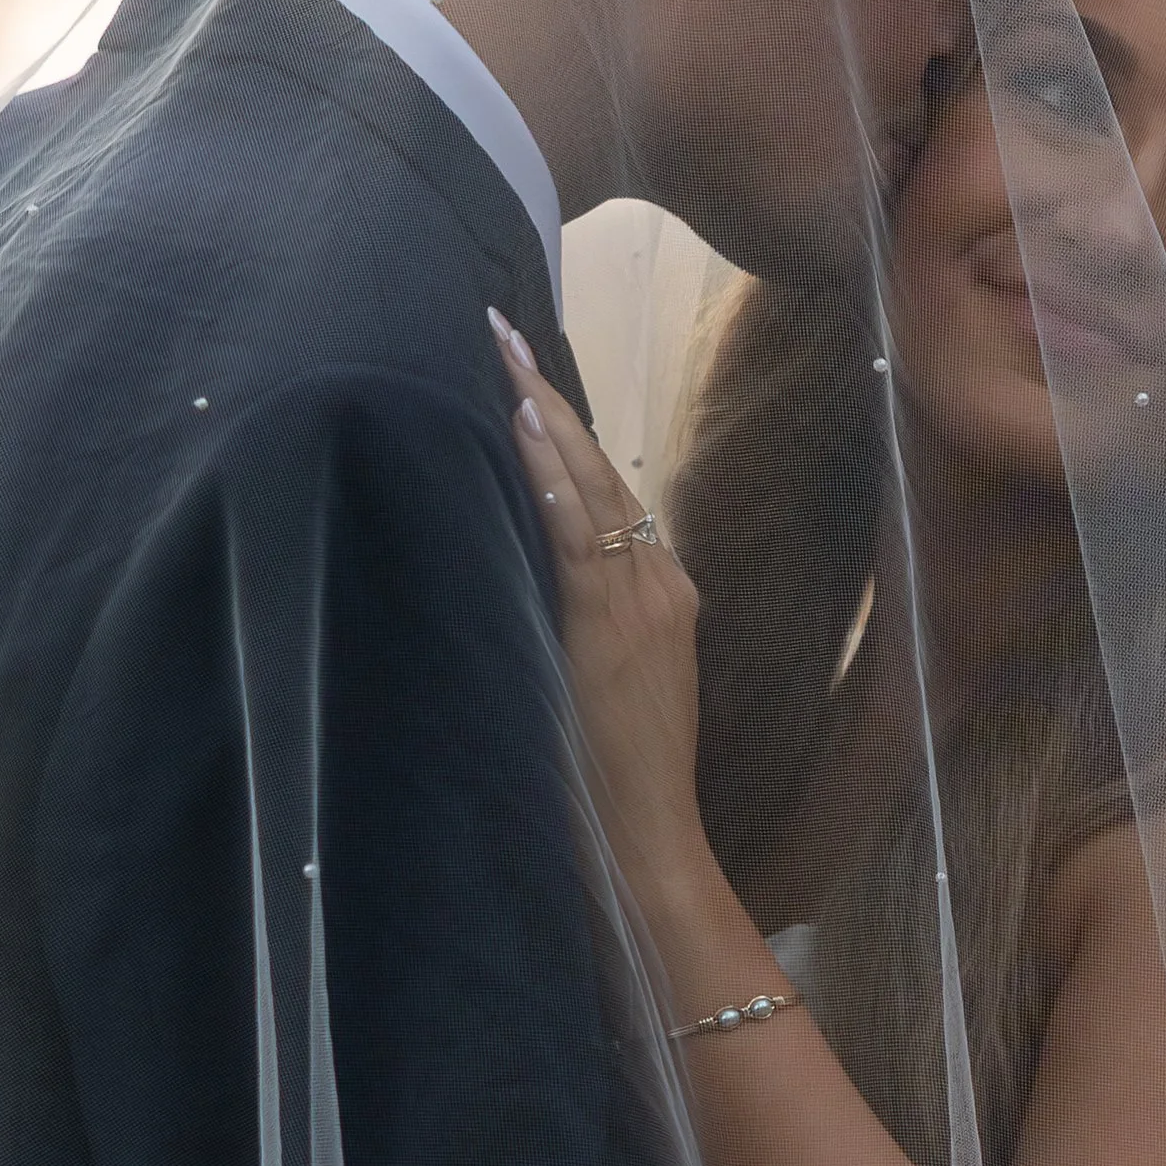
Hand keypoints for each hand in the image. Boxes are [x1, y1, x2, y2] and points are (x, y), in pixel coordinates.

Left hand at [496, 320, 710, 918]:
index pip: (609, 491)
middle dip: (548, 399)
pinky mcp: (617, 621)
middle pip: (603, 469)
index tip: (524, 378)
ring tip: (505, 358)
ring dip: (545, 419)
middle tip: (503, 332)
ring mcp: (644, 598)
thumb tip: (515, 570)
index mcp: (662, 590)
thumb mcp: (602, 678)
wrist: (650, 833)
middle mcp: (661, 581)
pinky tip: (525, 433)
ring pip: (594, 487)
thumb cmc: (614, 770)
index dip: (565, 432)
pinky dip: (556, 480)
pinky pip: (581, 534)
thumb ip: (577, 618)